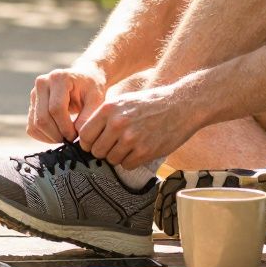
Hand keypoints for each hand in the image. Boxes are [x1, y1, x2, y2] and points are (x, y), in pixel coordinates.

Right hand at [27, 65, 106, 143]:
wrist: (83, 79)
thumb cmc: (91, 88)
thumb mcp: (96, 99)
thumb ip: (89, 116)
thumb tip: (79, 134)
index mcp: (59, 78)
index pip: (56, 108)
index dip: (65, 127)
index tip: (76, 136)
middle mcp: (42, 83)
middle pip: (43, 118)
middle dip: (57, 134)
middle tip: (71, 140)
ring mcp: (34, 93)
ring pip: (35, 124)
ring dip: (50, 137)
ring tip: (65, 137)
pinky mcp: (32, 104)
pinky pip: (31, 127)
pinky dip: (43, 136)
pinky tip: (57, 135)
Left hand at [78, 78, 200, 169]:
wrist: (181, 105)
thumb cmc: (150, 104)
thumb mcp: (123, 101)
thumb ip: (104, 117)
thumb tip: (85, 137)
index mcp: (109, 109)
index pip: (84, 135)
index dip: (88, 143)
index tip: (95, 143)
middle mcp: (117, 123)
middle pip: (96, 151)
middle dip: (103, 151)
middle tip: (114, 146)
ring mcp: (131, 138)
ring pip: (111, 159)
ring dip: (118, 156)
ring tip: (130, 145)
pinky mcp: (145, 151)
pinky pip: (127, 165)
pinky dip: (131, 161)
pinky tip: (139, 150)